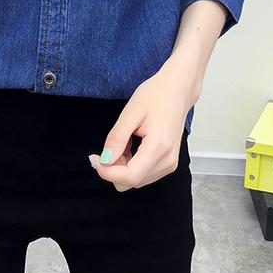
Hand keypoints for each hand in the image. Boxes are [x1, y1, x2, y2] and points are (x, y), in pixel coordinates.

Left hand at [88, 58, 200, 191]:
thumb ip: (116, 139)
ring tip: (124, 141)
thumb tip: (104, 161)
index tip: (95, 157)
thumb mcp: (130, 113)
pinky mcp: (168, 163)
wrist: (177, 91)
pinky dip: (131, 165)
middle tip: (111, 144)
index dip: (107, 172)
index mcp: (158, 148)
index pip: (129, 177)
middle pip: (132, 182)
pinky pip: (143, 174)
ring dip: (122, 167)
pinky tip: (131, 146)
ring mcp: (169, 164)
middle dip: (114, 169)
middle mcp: (167, 161)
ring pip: (136, 180)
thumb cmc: (156, 96)